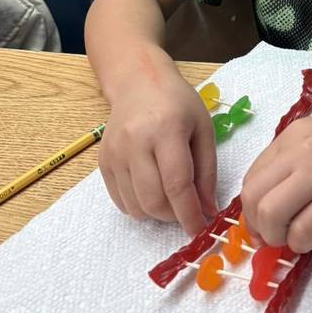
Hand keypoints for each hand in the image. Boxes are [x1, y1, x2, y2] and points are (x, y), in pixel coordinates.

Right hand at [99, 68, 216, 234]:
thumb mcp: (203, 130)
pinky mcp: (103, 161)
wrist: (139, 82)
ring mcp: (115, 153)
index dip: (190, 213)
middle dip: (174, 216)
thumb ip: (207, 172)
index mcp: (166, 130)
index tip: (200, 231)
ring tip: (171, 199)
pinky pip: (120, 201)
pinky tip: (152, 191)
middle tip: (187, 211)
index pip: (177, 184)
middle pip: (153, 200)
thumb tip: (208, 210)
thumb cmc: (178, 103)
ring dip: (157, 214)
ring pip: (135, 206)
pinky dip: (139, 206)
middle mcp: (136, 142)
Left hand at [241, 109, 311, 251]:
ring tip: (292, 239)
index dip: (251, 208)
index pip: (252, 177)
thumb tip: (271, 199)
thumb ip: (294, 160)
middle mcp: (301, 151)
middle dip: (257, 226)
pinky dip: (301, 243)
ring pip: (271, 214)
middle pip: (253, 197)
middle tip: (272, 238)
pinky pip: (304, 229)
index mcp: (293, 135)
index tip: (263, 223)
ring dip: (275, 237)